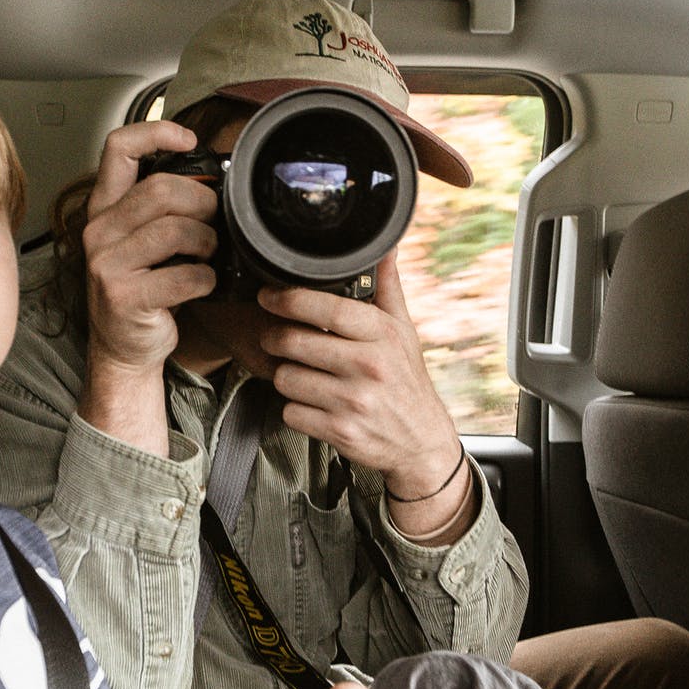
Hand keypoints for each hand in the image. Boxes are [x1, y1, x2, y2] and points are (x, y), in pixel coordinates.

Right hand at [81, 120, 218, 377]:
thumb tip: (214, 180)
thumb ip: (164, 209)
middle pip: (162, 190)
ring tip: (209, 253)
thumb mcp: (144, 241)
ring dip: (208, 241)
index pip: (118, 148)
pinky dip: (206, 278)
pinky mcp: (124, 297)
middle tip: (216, 219)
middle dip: (204, 202)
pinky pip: (184, 275)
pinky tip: (203, 283)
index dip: (157, 133)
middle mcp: (98, 231)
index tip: (190, 141)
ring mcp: (106, 265)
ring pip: (175, 230)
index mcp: (104, 208)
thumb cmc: (143, 290)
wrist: (124, 348)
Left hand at [256, 250, 461, 497]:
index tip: (268, 295)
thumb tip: (386, 248)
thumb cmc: (406, 381)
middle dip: (275, 338)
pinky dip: (294, 409)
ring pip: (286, 378)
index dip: (290, 299)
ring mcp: (353, 401)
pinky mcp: (339, 431)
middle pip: (294, 341)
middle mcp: (368, 367)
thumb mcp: (403, 332)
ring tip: (300, 373)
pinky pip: (291, 412)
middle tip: (275, 337)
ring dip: (284, 375)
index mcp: (382, 336)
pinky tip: (310, 403)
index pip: (328, 309)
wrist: (420, 440)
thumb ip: (388, 289)